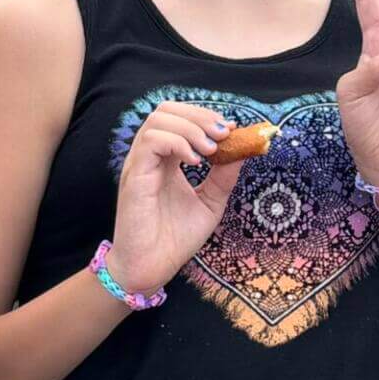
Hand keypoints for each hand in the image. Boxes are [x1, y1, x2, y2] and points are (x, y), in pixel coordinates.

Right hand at [106, 101, 245, 292]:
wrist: (151, 269)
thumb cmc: (174, 239)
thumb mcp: (210, 203)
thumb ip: (224, 177)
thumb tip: (244, 151)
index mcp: (166, 159)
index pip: (180, 118)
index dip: (206, 117)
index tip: (232, 131)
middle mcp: (150, 156)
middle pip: (167, 110)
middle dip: (200, 116)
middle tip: (224, 135)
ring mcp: (140, 164)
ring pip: (158, 120)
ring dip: (191, 128)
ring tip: (211, 150)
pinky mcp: (134, 176)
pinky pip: (151, 142)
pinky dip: (177, 143)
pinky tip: (195, 162)